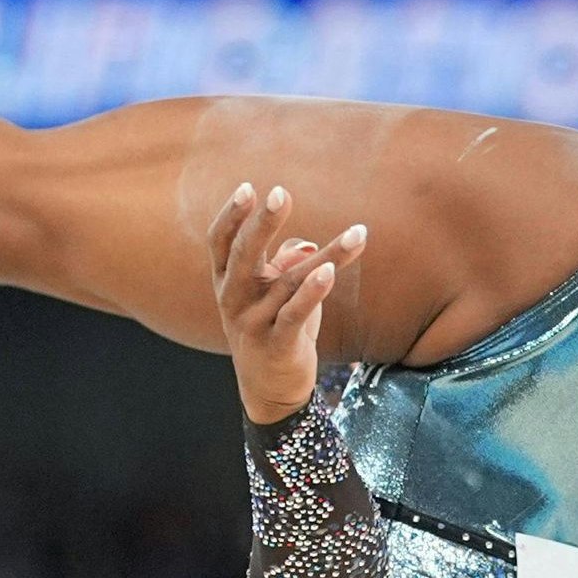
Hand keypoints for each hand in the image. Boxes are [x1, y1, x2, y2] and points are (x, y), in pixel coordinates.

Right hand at [207, 183, 366, 424]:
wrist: (270, 390)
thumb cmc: (273, 328)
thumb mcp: (274, 293)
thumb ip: (285, 263)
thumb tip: (307, 245)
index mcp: (227, 281)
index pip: (220, 241)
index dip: (231, 215)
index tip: (249, 187)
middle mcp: (233, 300)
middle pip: (244, 254)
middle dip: (262, 222)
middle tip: (279, 193)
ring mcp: (252, 324)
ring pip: (289, 282)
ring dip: (327, 256)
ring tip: (357, 234)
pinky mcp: (276, 346)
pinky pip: (295, 316)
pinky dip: (313, 293)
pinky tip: (330, 271)